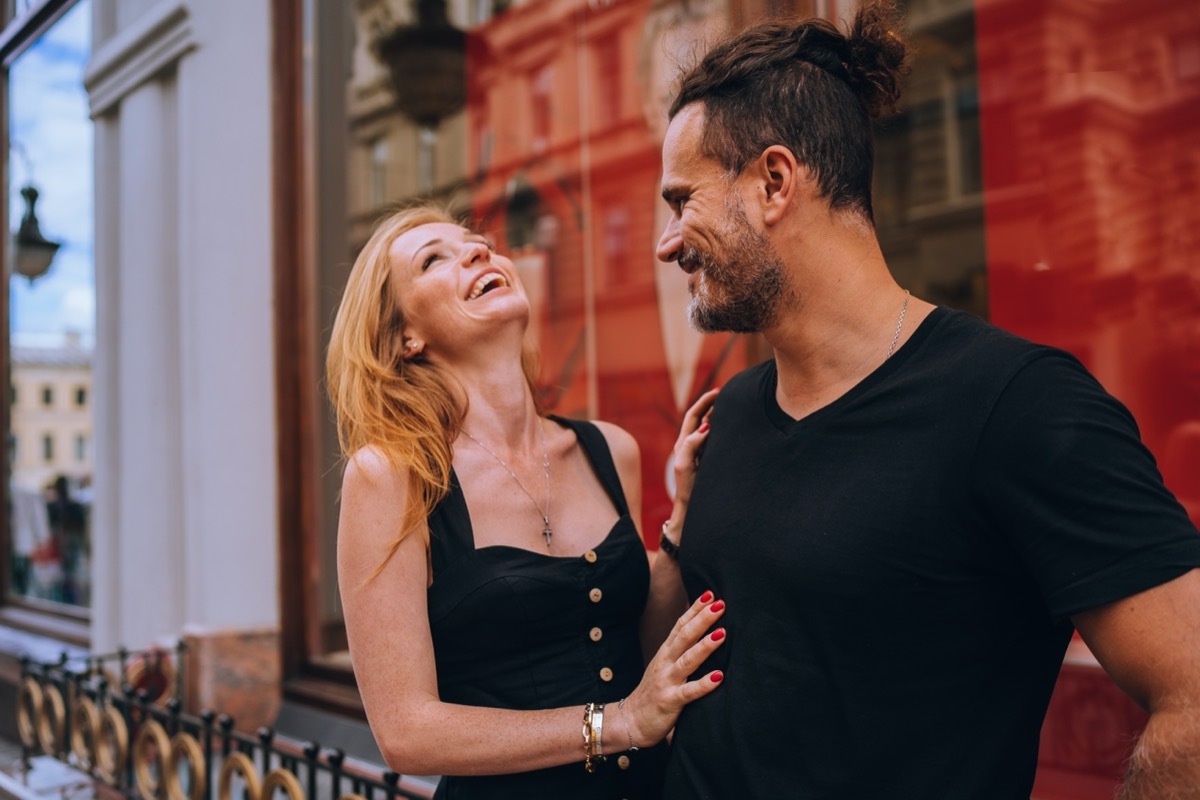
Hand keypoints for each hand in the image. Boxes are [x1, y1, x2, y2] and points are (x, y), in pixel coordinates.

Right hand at [621, 591, 726, 746]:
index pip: (680, 626)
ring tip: (723, 633)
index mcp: (665, 653)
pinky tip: (719, 677)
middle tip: (720, 604)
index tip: (710, 594)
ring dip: (705, 646)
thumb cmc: (653, 693)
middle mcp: (665, 663)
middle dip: (702, 619)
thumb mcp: (664, 667)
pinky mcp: (669, 701)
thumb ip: (680, 653)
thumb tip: (703, 635)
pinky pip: (688, 692)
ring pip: (687, 660)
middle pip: (684, 636)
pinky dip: (703, 684)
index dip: (694, 609)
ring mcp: (666, 681)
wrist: (629, 721)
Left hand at [670, 389, 718, 511]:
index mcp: (682, 444)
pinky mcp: (706, 459)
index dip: (704, 402)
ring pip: (707, 427)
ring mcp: (698, 452)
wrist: (689, 508)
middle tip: (725, 394)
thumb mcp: (684, 465)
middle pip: (699, 418)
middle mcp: (689, 445)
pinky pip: (712, 439)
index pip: (693, 416)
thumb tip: (705, 427)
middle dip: (710, 404)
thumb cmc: (686, 488)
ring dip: (716, 414)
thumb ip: (690, 445)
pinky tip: (731, 427)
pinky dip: (720, 428)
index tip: (717, 392)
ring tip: (729, 405)